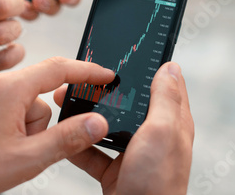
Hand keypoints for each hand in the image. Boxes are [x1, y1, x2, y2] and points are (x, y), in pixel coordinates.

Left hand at [0, 57, 114, 194]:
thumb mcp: (26, 159)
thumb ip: (67, 138)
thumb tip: (96, 123)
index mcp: (8, 89)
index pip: (59, 69)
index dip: (87, 72)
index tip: (104, 76)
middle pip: (39, 93)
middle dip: (39, 122)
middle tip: (22, 147)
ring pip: (21, 100)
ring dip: (22, 124)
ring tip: (1, 147)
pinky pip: (3, 100)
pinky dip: (7, 118)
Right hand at [53, 62, 193, 194]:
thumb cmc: (156, 183)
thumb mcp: (162, 133)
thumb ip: (164, 100)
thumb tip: (171, 67)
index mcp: (171, 123)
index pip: (164, 85)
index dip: (148, 66)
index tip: (125, 52)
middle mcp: (153, 136)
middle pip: (128, 103)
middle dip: (106, 90)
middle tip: (83, 79)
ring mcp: (132, 153)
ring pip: (106, 125)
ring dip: (86, 115)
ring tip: (66, 103)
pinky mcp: (114, 169)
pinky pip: (92, 152)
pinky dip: (77, 146)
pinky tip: (63, 138)